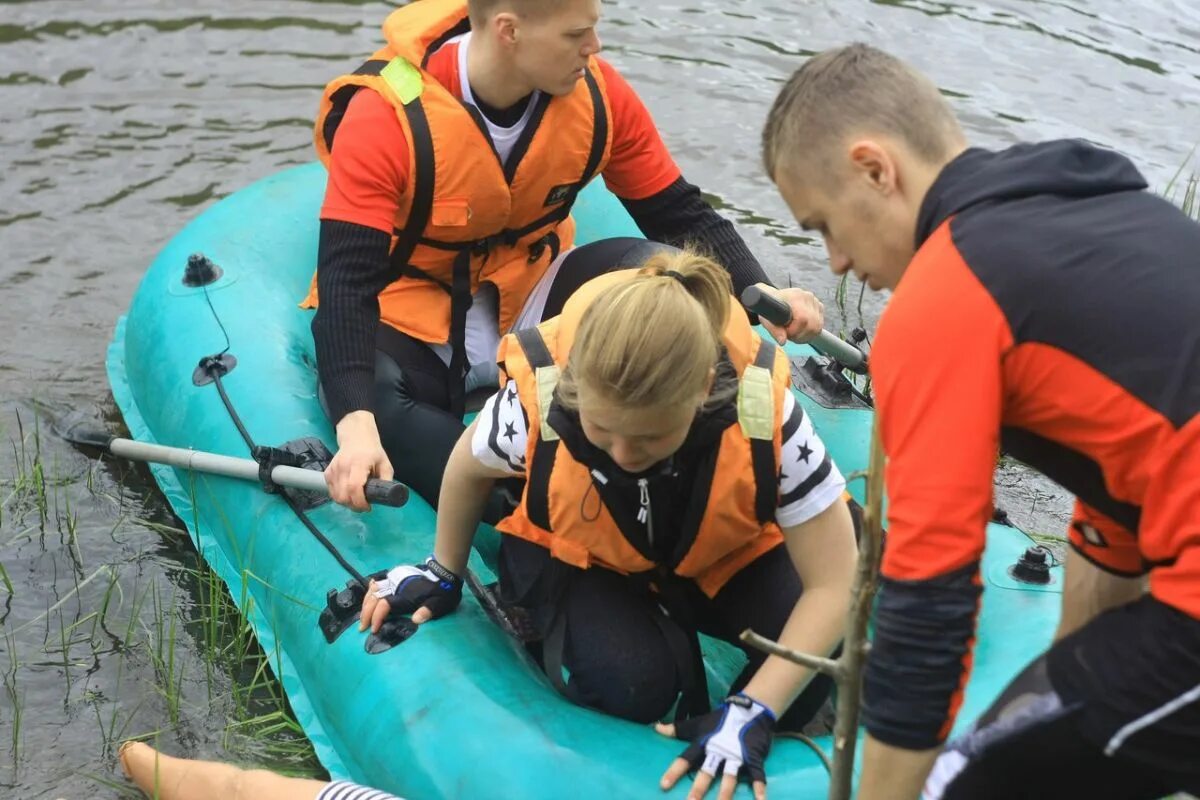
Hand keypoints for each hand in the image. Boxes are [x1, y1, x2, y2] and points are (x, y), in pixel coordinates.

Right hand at [326, 410, 393, 510]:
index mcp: (359, 463)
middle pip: (342, 494)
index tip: (368, 507)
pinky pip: (331, 491)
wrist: (356, 437)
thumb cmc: (372, 452)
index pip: (354, 487)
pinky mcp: (328, 472)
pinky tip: (348, 494)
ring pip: (335, 495)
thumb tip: (386, 497)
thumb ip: (386, 480)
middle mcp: (343, 466)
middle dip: (353, 505)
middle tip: (363, 506)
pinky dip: (339, 496)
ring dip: (346, 503)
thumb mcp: (385, 464)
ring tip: (356, 500)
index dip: (359, 502)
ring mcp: (334, 469)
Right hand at [359, 557, 462, 632]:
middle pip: (375, 598)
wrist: (445, 571)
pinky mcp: (396, 576)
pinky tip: (368, 596)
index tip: (374, 629)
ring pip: (373, 589)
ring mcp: (395, 580)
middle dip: (366, 613)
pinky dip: (371, 589)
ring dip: (366, 603)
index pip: (384, 605)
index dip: (376, 617)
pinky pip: (378, 581)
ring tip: (363, 615)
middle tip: (362, 627)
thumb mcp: (440, 603)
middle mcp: (397, 586)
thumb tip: (415, 620)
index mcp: (405, 595)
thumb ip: (428, 611)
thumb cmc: (442, 591)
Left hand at [656, 693, 775, 799]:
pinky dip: (760, 787)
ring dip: (725, 793)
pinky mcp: (753, 757)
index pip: (686, 758)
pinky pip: (757, 774)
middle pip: (707, 771)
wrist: (750, 709)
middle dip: (699, 787)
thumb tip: (656, 728)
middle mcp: (718, 750)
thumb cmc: (720, 720)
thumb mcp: (697, 724)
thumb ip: (677, 729)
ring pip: (729, 776)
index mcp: (704, 743)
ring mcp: (736, 755)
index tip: (664, 785)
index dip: (675, 772)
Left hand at [754, 284, 823, 344]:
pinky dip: (809, 333)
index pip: (803, 319)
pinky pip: (819, 327)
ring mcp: (815, 302)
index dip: (794, 330)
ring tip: (792, 332)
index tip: (785, 331)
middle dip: (799, 335)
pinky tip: (799, 330)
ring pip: (817, 327)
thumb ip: (775, 331)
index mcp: (795, 297)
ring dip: (804, 336)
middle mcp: (808, 297)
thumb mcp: (767, 320)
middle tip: (788, 334)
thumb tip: (782, 342)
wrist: (773, 298)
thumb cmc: (769, 308)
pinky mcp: (819, 307)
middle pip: (813, 325)